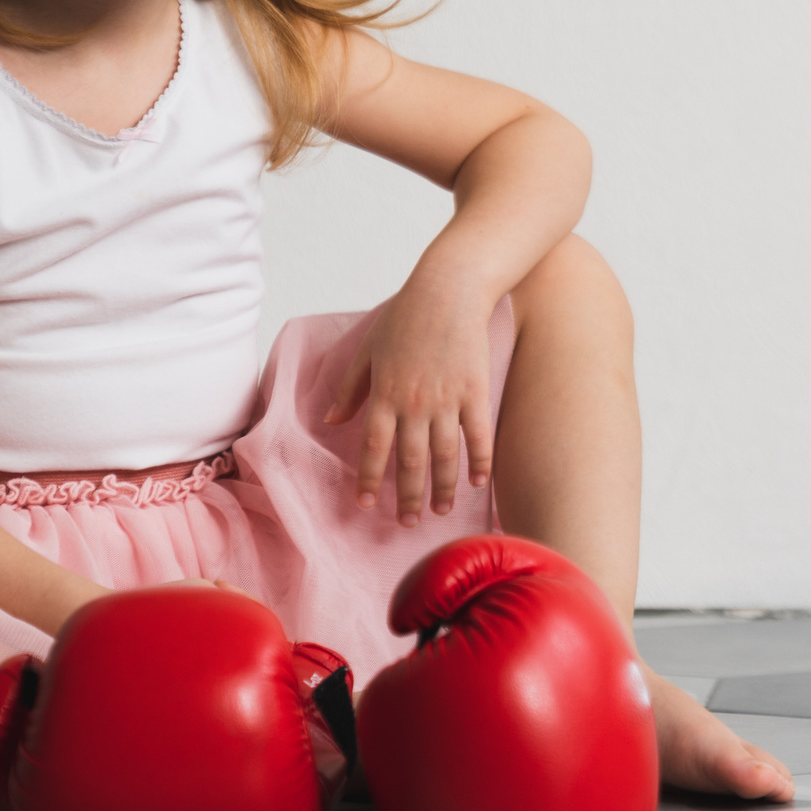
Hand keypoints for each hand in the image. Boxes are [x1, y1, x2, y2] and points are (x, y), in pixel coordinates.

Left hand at [322, 285, 496, 525]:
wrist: (449, 288)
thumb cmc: (405, 315)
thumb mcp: (368, 349)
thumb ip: (350, 388)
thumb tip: (331, 421)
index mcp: (384, 393)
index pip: (373, 448)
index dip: (370, 480)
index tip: (366, 505)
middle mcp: (413, 402)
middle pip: (410, 462)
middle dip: (408, 497)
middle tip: (407, 522)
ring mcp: (447, 399)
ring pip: (444, 456)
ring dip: (442, 488)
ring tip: (440, 511)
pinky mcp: (475, 391)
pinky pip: (478, 435)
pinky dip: (479, 461)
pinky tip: (477, 483)